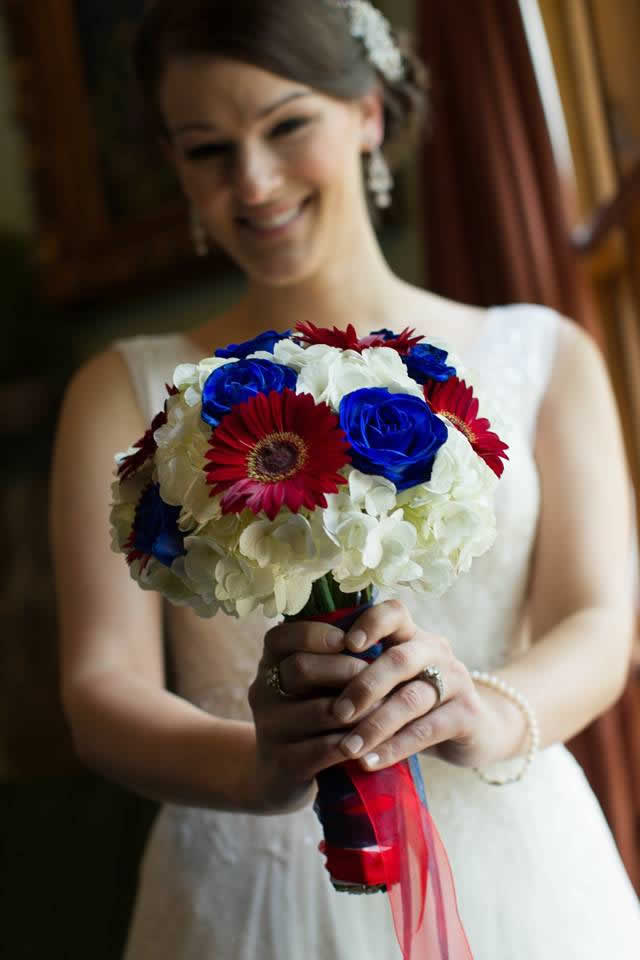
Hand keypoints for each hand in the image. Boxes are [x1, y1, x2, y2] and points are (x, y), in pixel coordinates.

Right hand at [248, 619, 367, 812]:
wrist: (281, 774)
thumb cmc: (313, 712)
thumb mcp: (315, 680)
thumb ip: (334, 652)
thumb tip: (375, 621)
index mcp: (270, 662)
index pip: (282, 636)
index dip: (316, 634)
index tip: (350, 640)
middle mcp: (262, 690)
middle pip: (301, 668)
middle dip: (347, 670)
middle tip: (380, 677)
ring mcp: (269, 728)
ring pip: (319, 711)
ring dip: (360, 710)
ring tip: (387, 709)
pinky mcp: (283, 763)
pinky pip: (324, 749)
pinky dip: (354, 742)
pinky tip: (373, 740)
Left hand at [330, 599, 521, 771]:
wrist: (477, 730)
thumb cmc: (415, 702)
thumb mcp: (392, 680)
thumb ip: (358, 671)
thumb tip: (298, 674)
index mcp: (412, 634)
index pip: (393, 613)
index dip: (370, 623)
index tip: (344, 644)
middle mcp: (436, 651)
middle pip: (399, 659)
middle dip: (364, 686)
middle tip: (336, 712)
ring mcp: (456, 681)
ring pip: (411, 698)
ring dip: (376, 725)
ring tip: (348, 747)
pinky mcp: (467, 715)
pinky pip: (427, 730)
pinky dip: (396, 747)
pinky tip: (371, 762)